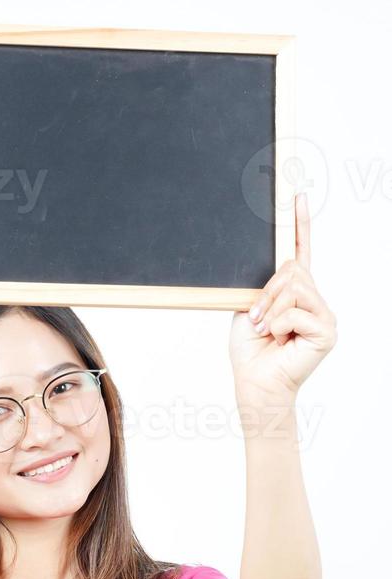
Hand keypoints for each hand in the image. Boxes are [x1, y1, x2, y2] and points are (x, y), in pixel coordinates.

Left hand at [229, 194, 336, 403]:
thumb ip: (263, 284)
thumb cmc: (251, 350)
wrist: (255, 382)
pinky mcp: (327, 329)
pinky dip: (277, 324)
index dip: (299, 224)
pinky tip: (278, 340)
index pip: (300, 251)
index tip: (296, 196)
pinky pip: (296, 310)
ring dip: (270, 308)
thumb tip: (279, 266)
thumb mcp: (250, 307)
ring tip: (266, 330)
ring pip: (294, 285)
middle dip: (267, 291)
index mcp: (294, 291)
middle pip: (292, 268)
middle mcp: (313, 299)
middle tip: (256, 317)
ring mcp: (323, 313)